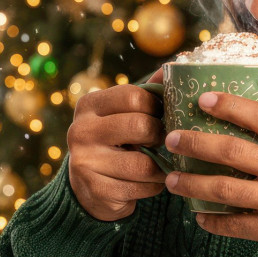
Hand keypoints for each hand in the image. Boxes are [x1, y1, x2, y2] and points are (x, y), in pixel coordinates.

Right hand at [66, 66, 167, 220]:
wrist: (88, 189)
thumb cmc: (115, 143)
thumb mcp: (123, 114)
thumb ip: (147, 93)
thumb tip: (176, 66)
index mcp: (89, 105)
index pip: (133, 95)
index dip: (156, 106)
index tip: (160, 116)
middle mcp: (81, 130)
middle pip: (140, 126)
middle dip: (159, 136)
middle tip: (162, 141)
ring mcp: (86, 162)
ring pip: (144, 163)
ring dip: (160, 167)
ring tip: (158, 164)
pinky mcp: (97, 190)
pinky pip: (142, 188)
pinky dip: (153, 186)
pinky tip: (147, 182)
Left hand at [162, 90, 257, 256]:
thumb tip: (257, 109)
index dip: (230, 105)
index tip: (202, 98)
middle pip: (233, 151)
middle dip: (196, 143)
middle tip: (172, 139)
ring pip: (225, 189)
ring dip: (192, 184)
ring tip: (171, 180)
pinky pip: (232, 223)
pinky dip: (211, 221)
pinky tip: (199, 216)